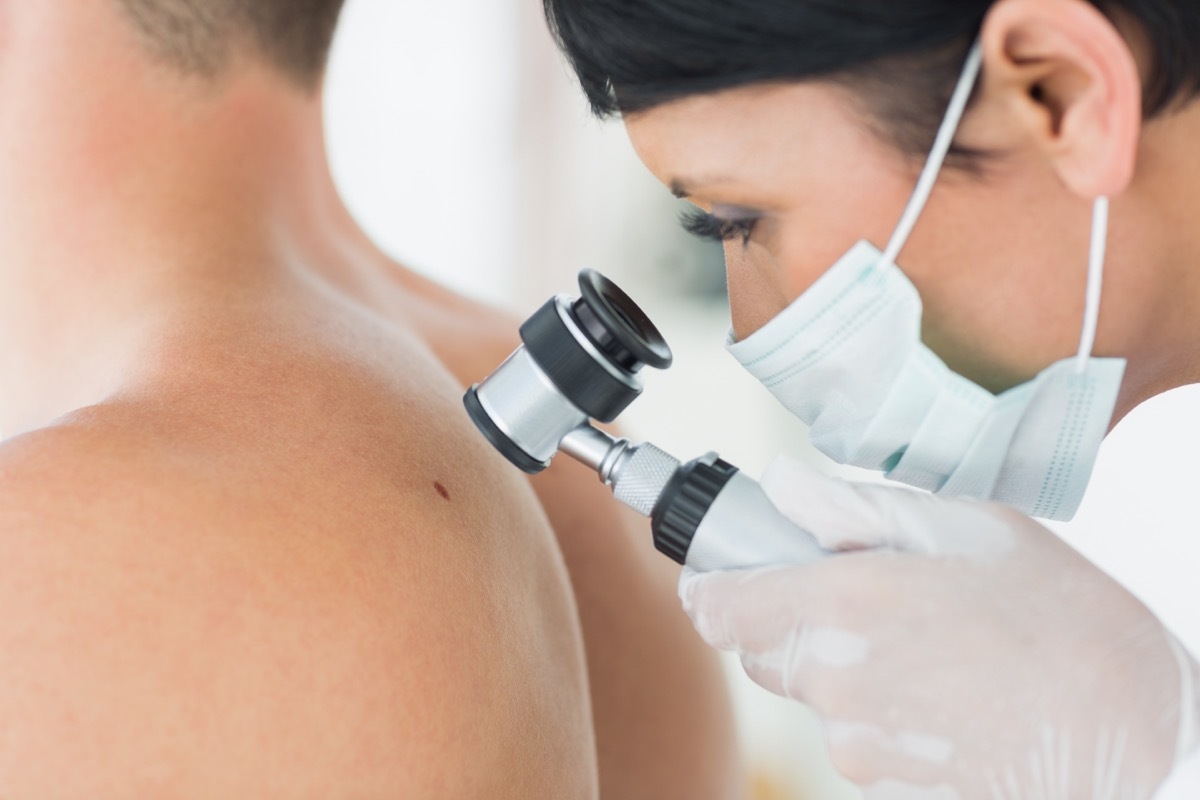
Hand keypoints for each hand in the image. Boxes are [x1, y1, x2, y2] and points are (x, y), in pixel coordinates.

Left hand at [680, 457, 1199, 798]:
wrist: (1129, 723)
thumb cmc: (1055, 612)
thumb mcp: (960, 528)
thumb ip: (851, 506)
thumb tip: (779, 483)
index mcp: (843, 601)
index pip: (720, 608)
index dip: (712, 588)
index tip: (720, 576)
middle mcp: (834, 677)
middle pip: (758, 650)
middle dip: (785, 619)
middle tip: (853, 593)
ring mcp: (855, 740)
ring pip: (807, 692)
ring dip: (835, 665)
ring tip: (919, 642)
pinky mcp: (883, 780)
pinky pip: (848, 733)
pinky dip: (872, 708)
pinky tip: (936, 687)